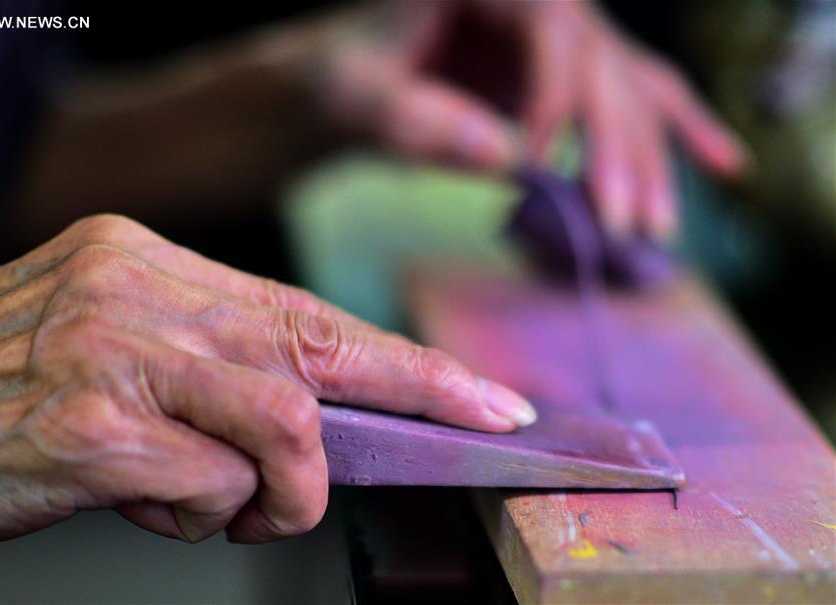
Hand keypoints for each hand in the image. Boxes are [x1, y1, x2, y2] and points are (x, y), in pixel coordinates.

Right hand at [0, 215, 534, 556]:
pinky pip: (210, 483)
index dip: (407, 358)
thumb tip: (318, 409)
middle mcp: (134, 287)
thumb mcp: (112, 350)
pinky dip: (197, 514)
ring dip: (278, 490)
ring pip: (286, 423)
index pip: (307, 309)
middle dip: (420, 395)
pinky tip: (145, 502)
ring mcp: (112, 350)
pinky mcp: (91, 424)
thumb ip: (210, 364)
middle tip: (482, 421)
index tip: (480, 393)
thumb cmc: (6, 402)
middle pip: (322, 347)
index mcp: (144, 260)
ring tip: (231, 507)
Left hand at [317, 0, 745, 238]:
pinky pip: (633, 97)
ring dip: (649, 157)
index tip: (537, 164)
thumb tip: (505, 157)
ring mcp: (557, 40)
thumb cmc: (343, 80)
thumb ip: (416, 120)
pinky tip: (723, 163)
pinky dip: (676, 131)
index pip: (551, 25)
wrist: (344, 84)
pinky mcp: (565, 79)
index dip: (556, 96)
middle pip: (602, 63)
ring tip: (658, 224)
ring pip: (626, 87)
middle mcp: (536, 3)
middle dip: (617, 145)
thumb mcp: (357, 98)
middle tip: (625, 223)